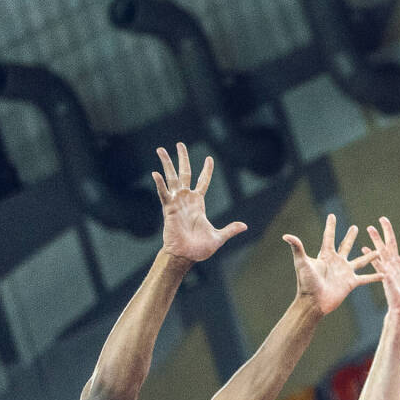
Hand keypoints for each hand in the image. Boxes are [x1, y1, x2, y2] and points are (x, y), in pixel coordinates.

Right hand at [154, 142, 246, 262]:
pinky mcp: (169, 209)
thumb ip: (230, 230)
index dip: (206, 170)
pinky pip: (163, 194)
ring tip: (161, 149)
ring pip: (172, 179)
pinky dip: (160, 184)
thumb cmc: (199, 249)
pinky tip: (155, 173)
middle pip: (184, 173)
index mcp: (198, 204)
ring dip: (167, 164)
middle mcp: (186, 200)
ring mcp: (177, 203)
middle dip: (182, 159)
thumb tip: (244, 226)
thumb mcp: (219, 237)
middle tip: (180, 144)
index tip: (209, 158)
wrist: (186, 256)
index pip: (203, 182)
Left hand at [283, 214, 381, 316]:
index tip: (332, 215)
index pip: (329, 237)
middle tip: (356, 227)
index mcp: (326, 255)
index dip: (330, 226)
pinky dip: (375, 276)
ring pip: (360, 260)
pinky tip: (384, 274)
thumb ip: (297, 248)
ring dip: (368, 255)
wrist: (314, 302)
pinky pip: (365, 278)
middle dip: (350, 236)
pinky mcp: (351, 283)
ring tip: (378, 248)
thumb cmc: (307, 283)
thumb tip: (286, 235)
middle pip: (345, 246)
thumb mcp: (302, 263)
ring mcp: (345, 272)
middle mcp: (337, 262)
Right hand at [366, 216, 399, 319]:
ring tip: (369, 227)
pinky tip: (364, 248)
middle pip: (392, 243)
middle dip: (387, 231)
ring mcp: (389, 270)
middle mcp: (397, 264)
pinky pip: (377, 265)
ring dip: (376, 239)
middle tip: (382, 218)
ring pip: (382, 250)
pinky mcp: (385, 277)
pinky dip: (371, 257)